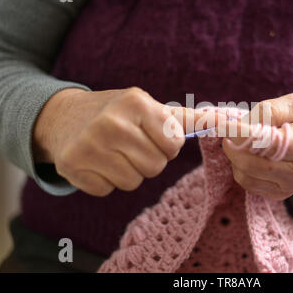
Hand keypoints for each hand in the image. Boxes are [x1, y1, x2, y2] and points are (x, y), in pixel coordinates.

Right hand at [33, 87, 208, 196]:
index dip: (165, 145)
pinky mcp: (72, 167)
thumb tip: (229, 121)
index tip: (152, 136)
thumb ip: (187, 119)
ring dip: (127, 171)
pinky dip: (106, 180)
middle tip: (130, 145)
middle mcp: (112, 123)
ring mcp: (89, 146)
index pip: (173, 144)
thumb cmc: (117, 113)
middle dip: (147, 159)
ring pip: (133, 181)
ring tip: (113, 152)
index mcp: (137, 103)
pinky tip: (96, 161)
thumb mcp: (149, 108)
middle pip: (154, 166)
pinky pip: (108, 190)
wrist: (63, 116)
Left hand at [222, 93, 292, 200]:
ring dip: (234, 156)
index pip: (272, 144)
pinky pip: (247, 183)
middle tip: (224, 129)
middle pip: (255, 164)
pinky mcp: (278, 193)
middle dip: (234, 146)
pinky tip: (246, 152)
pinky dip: (239, 166)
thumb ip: (270, 110)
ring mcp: (289, 186)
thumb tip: (242, 123)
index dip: (244, 135)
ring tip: (239, 139)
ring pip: (247, 175)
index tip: (224, 124)